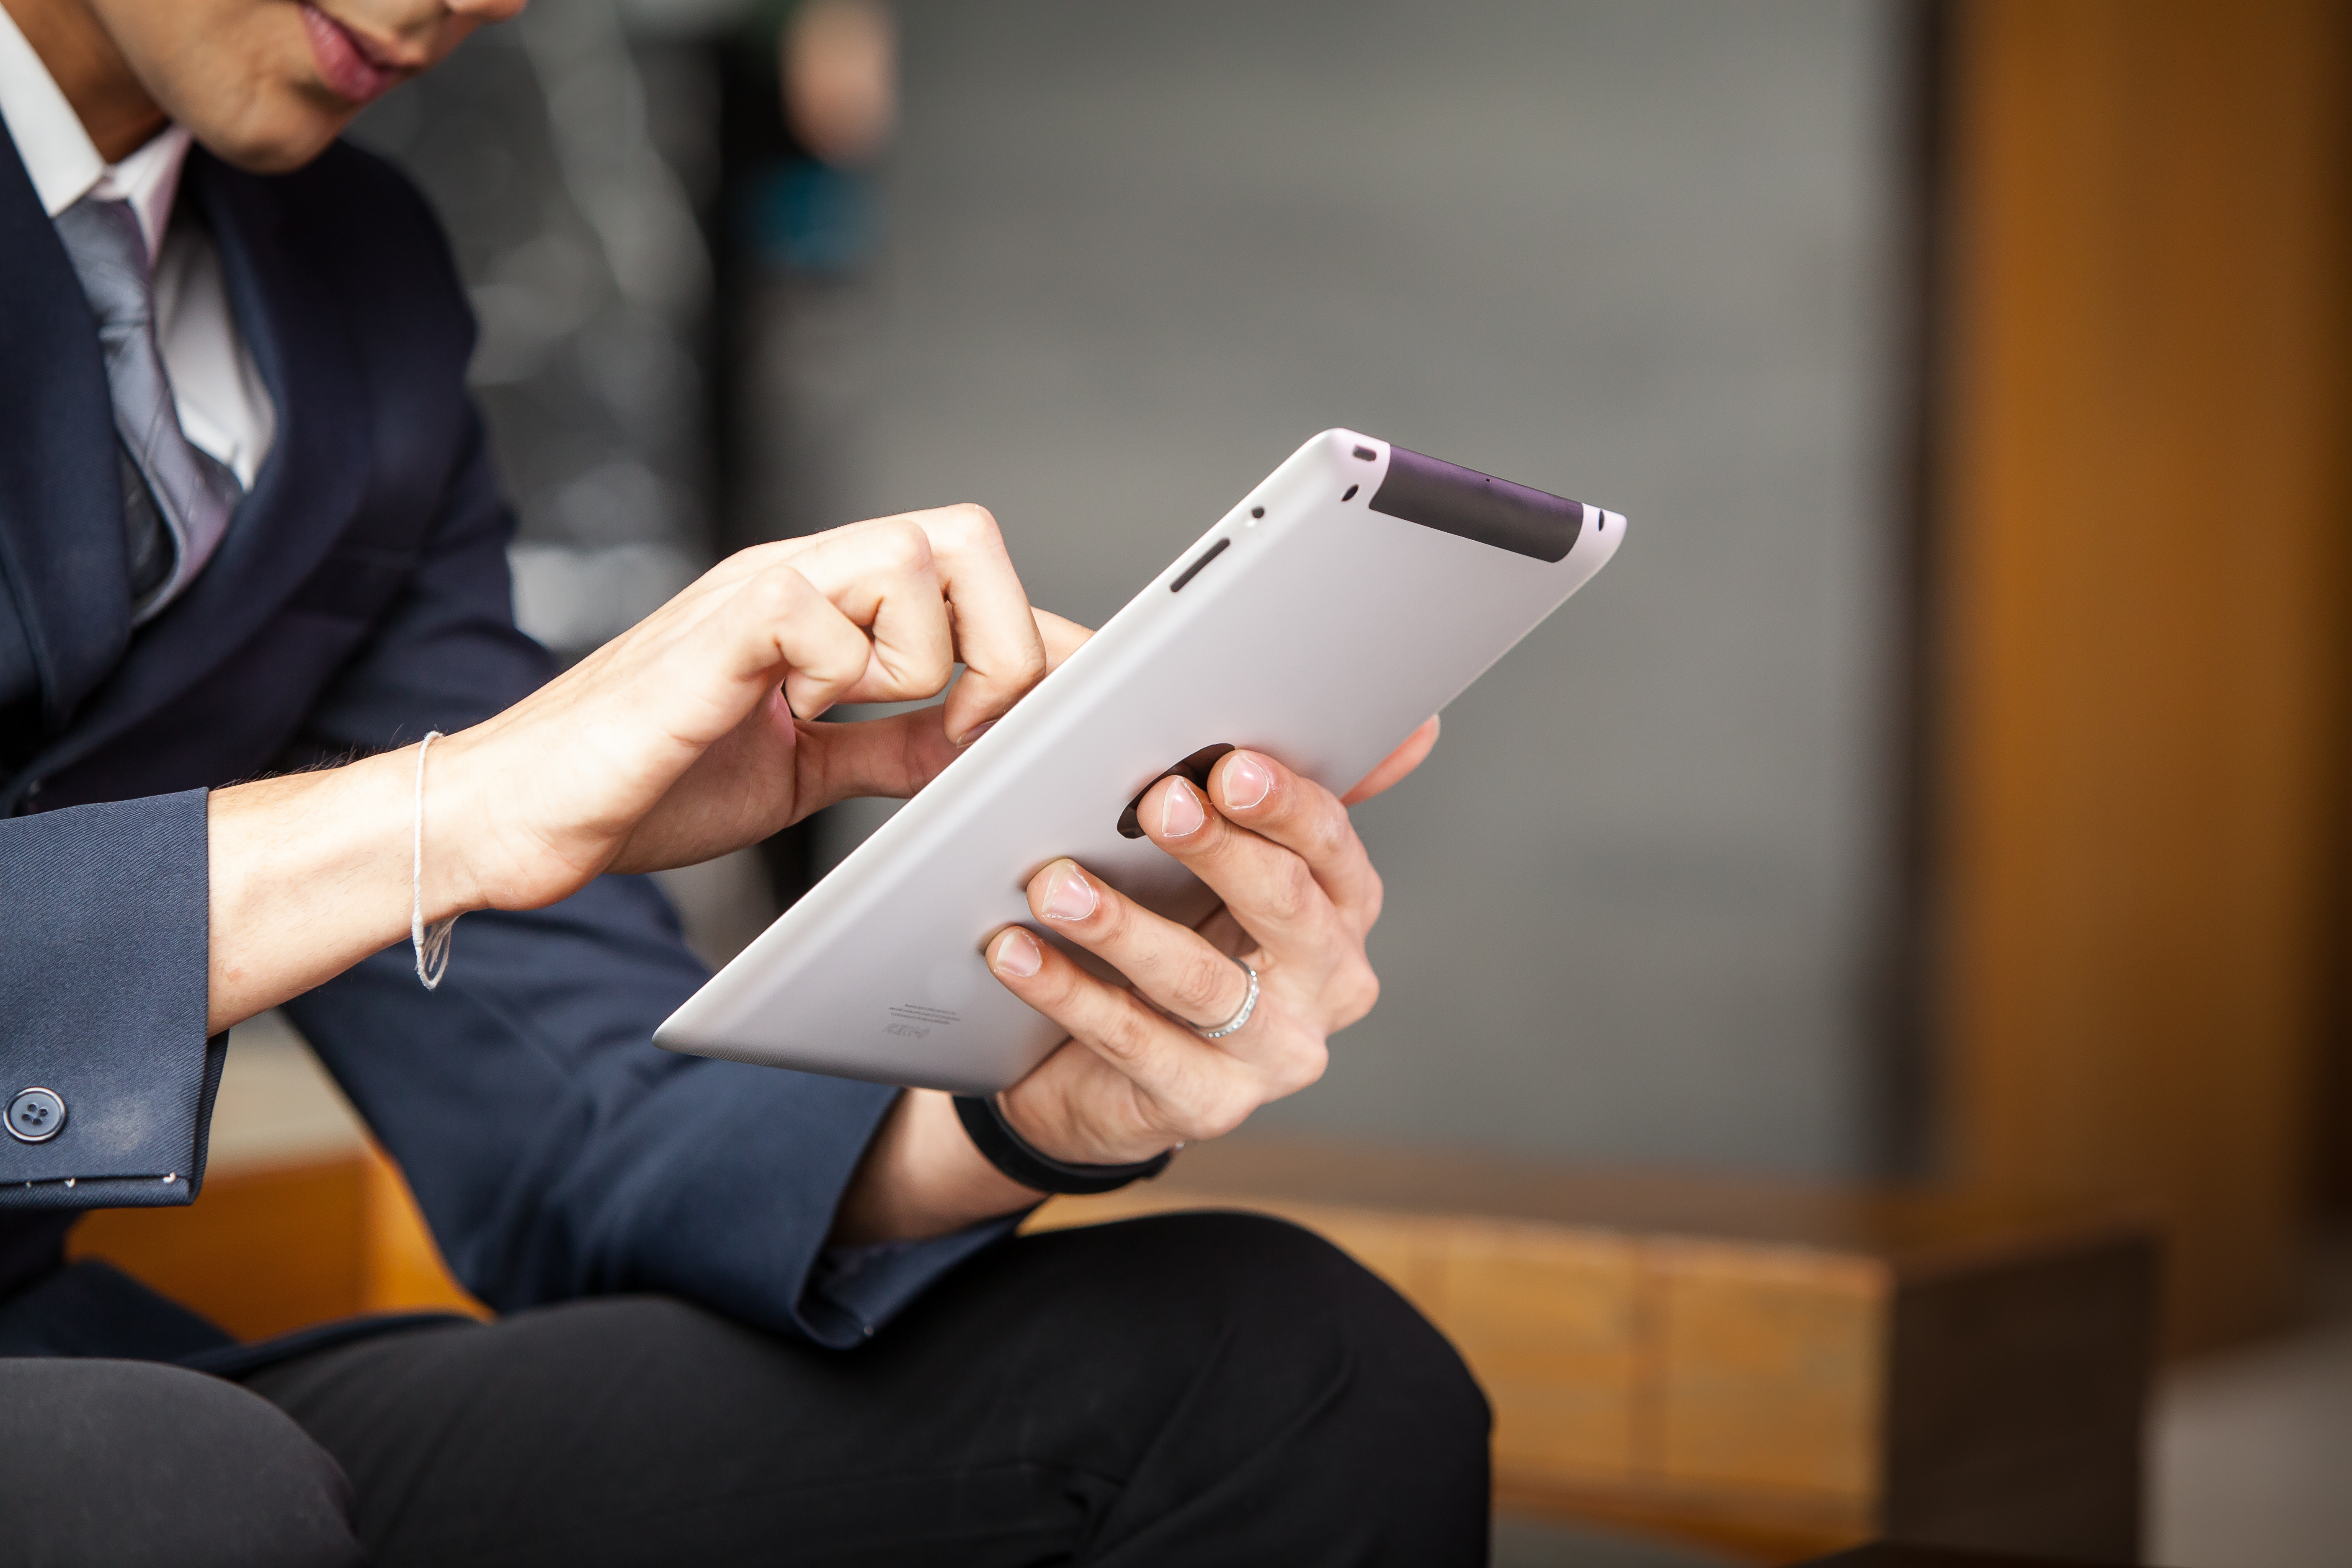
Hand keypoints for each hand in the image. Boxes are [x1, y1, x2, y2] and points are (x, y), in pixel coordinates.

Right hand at [206, 503, 1073, 1033]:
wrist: (527, 817)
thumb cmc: (645, 786)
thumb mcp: (804, 770)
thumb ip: (887, 745)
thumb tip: (971, 743)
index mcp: (825, 606)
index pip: (970, 575)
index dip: (1038, 637)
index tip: (1065, 711)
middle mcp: (801, 576)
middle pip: (967, 537)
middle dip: (997, 640)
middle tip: (960, 726)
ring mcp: (761, 589)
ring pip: (915, 560)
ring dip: (920, 660)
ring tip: (849, 717)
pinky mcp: (723, 621)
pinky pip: (828, 611)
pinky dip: (837, 672)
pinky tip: (787, 714)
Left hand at [987, 720, 1439, 1162]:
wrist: (1112, 1073)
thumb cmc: (1179, 938)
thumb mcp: (1229, 870)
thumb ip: (1289, 801)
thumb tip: (1418, 728)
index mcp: (1344, 911)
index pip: (1331, 846)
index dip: (1282, 804)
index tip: (1225, 765)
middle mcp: (1329, 985)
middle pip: (1284, 906)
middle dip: (1217, 851)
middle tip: (1154, 803)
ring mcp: (1275, 1055)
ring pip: (1200, 981)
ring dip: (1121, 925)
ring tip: (1054, 882)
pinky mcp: (1208, 1106)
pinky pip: (1132, 1043)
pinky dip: (1068, 994)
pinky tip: (1015, 953)